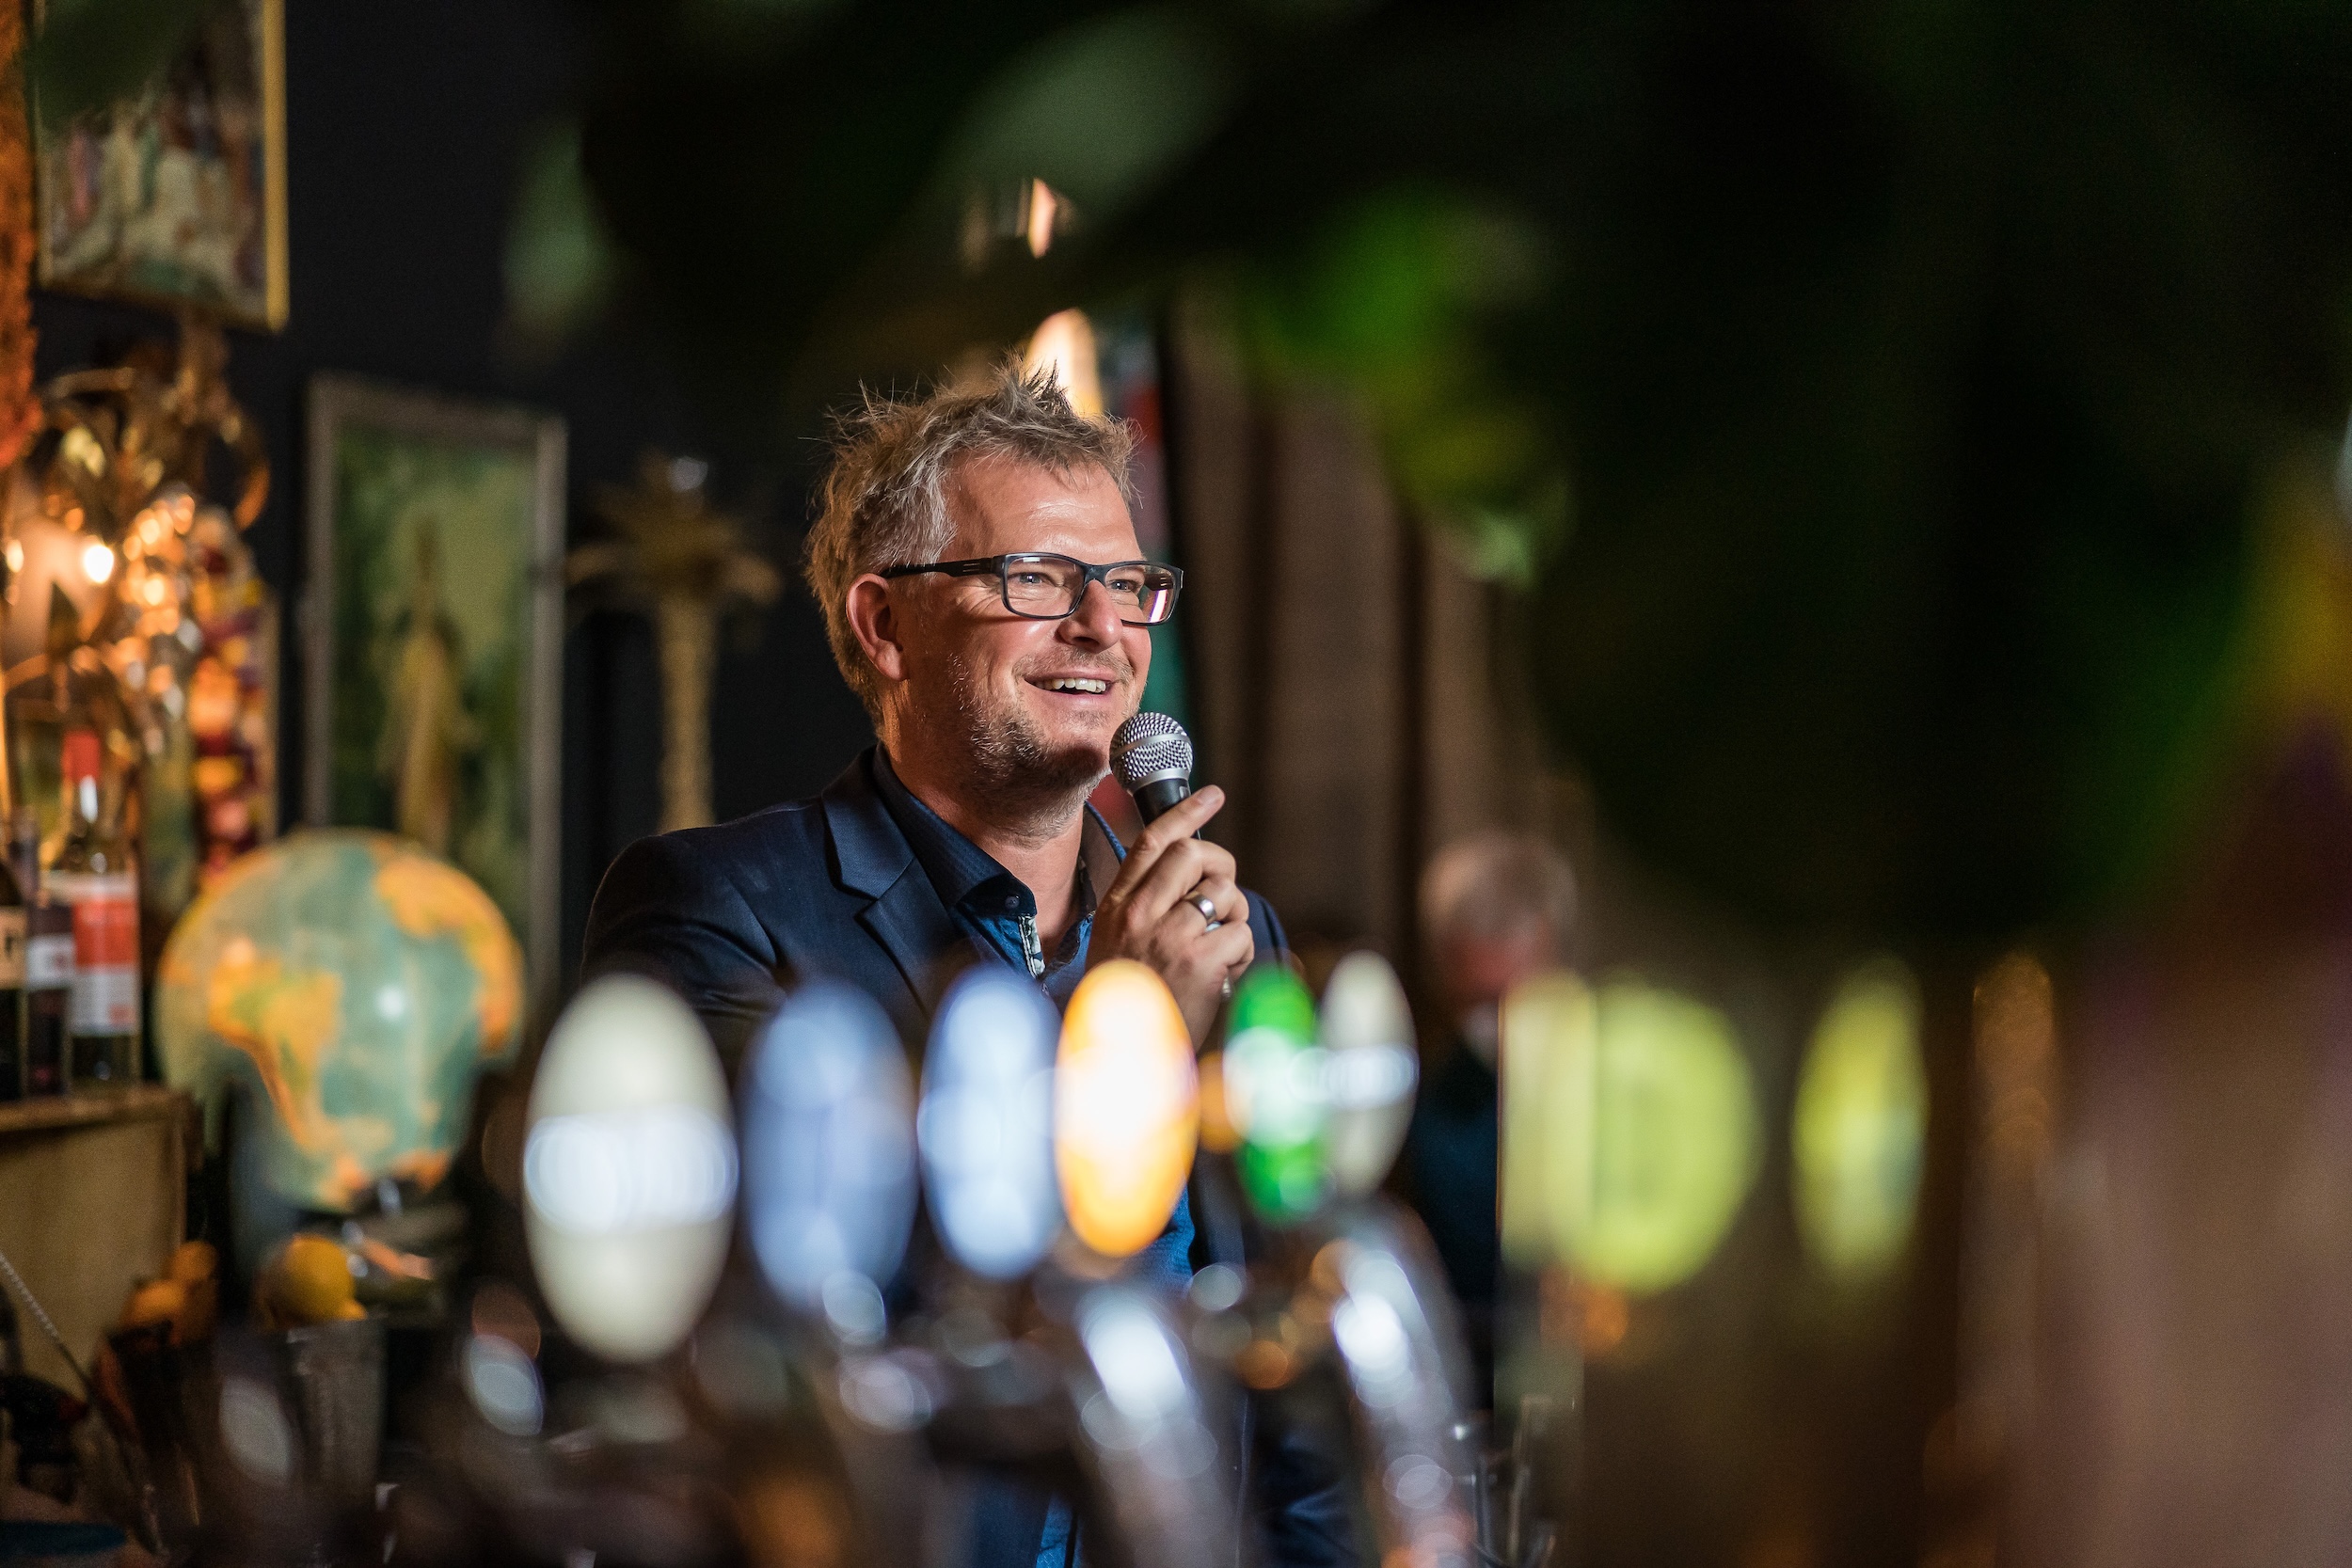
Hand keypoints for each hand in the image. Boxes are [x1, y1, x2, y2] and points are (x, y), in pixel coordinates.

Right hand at [1089, 785, 1254, 1045]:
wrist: (1120, 1059)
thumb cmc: (1128, 1001)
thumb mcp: (1119, 944)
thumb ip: (1148, 907)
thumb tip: (1196, 878)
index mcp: (1117, 906)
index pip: (1151, 842)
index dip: (1185, 812)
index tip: (1212, 795)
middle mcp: (1139, 914)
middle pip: (1193, 855)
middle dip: (1222, 866)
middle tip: (1224, 894)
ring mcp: (1169, 936)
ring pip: (1225, 894)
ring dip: (1234, 918)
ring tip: (1218, 949)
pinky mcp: (1199, 962)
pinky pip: (1239, 934)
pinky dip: (1240, 956)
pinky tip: (1221, 977)